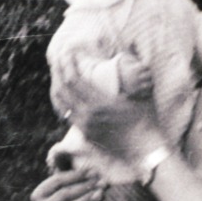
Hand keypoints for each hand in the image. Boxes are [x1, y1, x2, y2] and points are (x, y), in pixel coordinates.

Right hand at [31, 165, 101, 200]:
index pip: (57, 181)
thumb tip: (71, 150)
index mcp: (38, 195)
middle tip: (102, 182)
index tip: (95, 171)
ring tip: (101, 194)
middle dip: (84, 187)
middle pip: (63, 195)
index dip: (77, 175)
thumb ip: (71, 176)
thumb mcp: (70, 190)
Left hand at [51, 48, 166, 165]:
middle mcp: (87, 116)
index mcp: (98, 104)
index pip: (73, 79)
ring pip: (61, 104)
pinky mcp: (87, 134)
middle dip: (57, 72)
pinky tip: (67, 94)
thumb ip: (128, 74)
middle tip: (56, 59)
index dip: (66, 63)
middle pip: (61, 90)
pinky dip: (64, 101)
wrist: (144, 149)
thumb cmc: (144, 120)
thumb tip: (123, 55)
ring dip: (57, 87)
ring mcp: (85, 127)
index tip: (66, 51)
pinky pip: (68, 115)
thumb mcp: (136, 94)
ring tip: (58, 74)